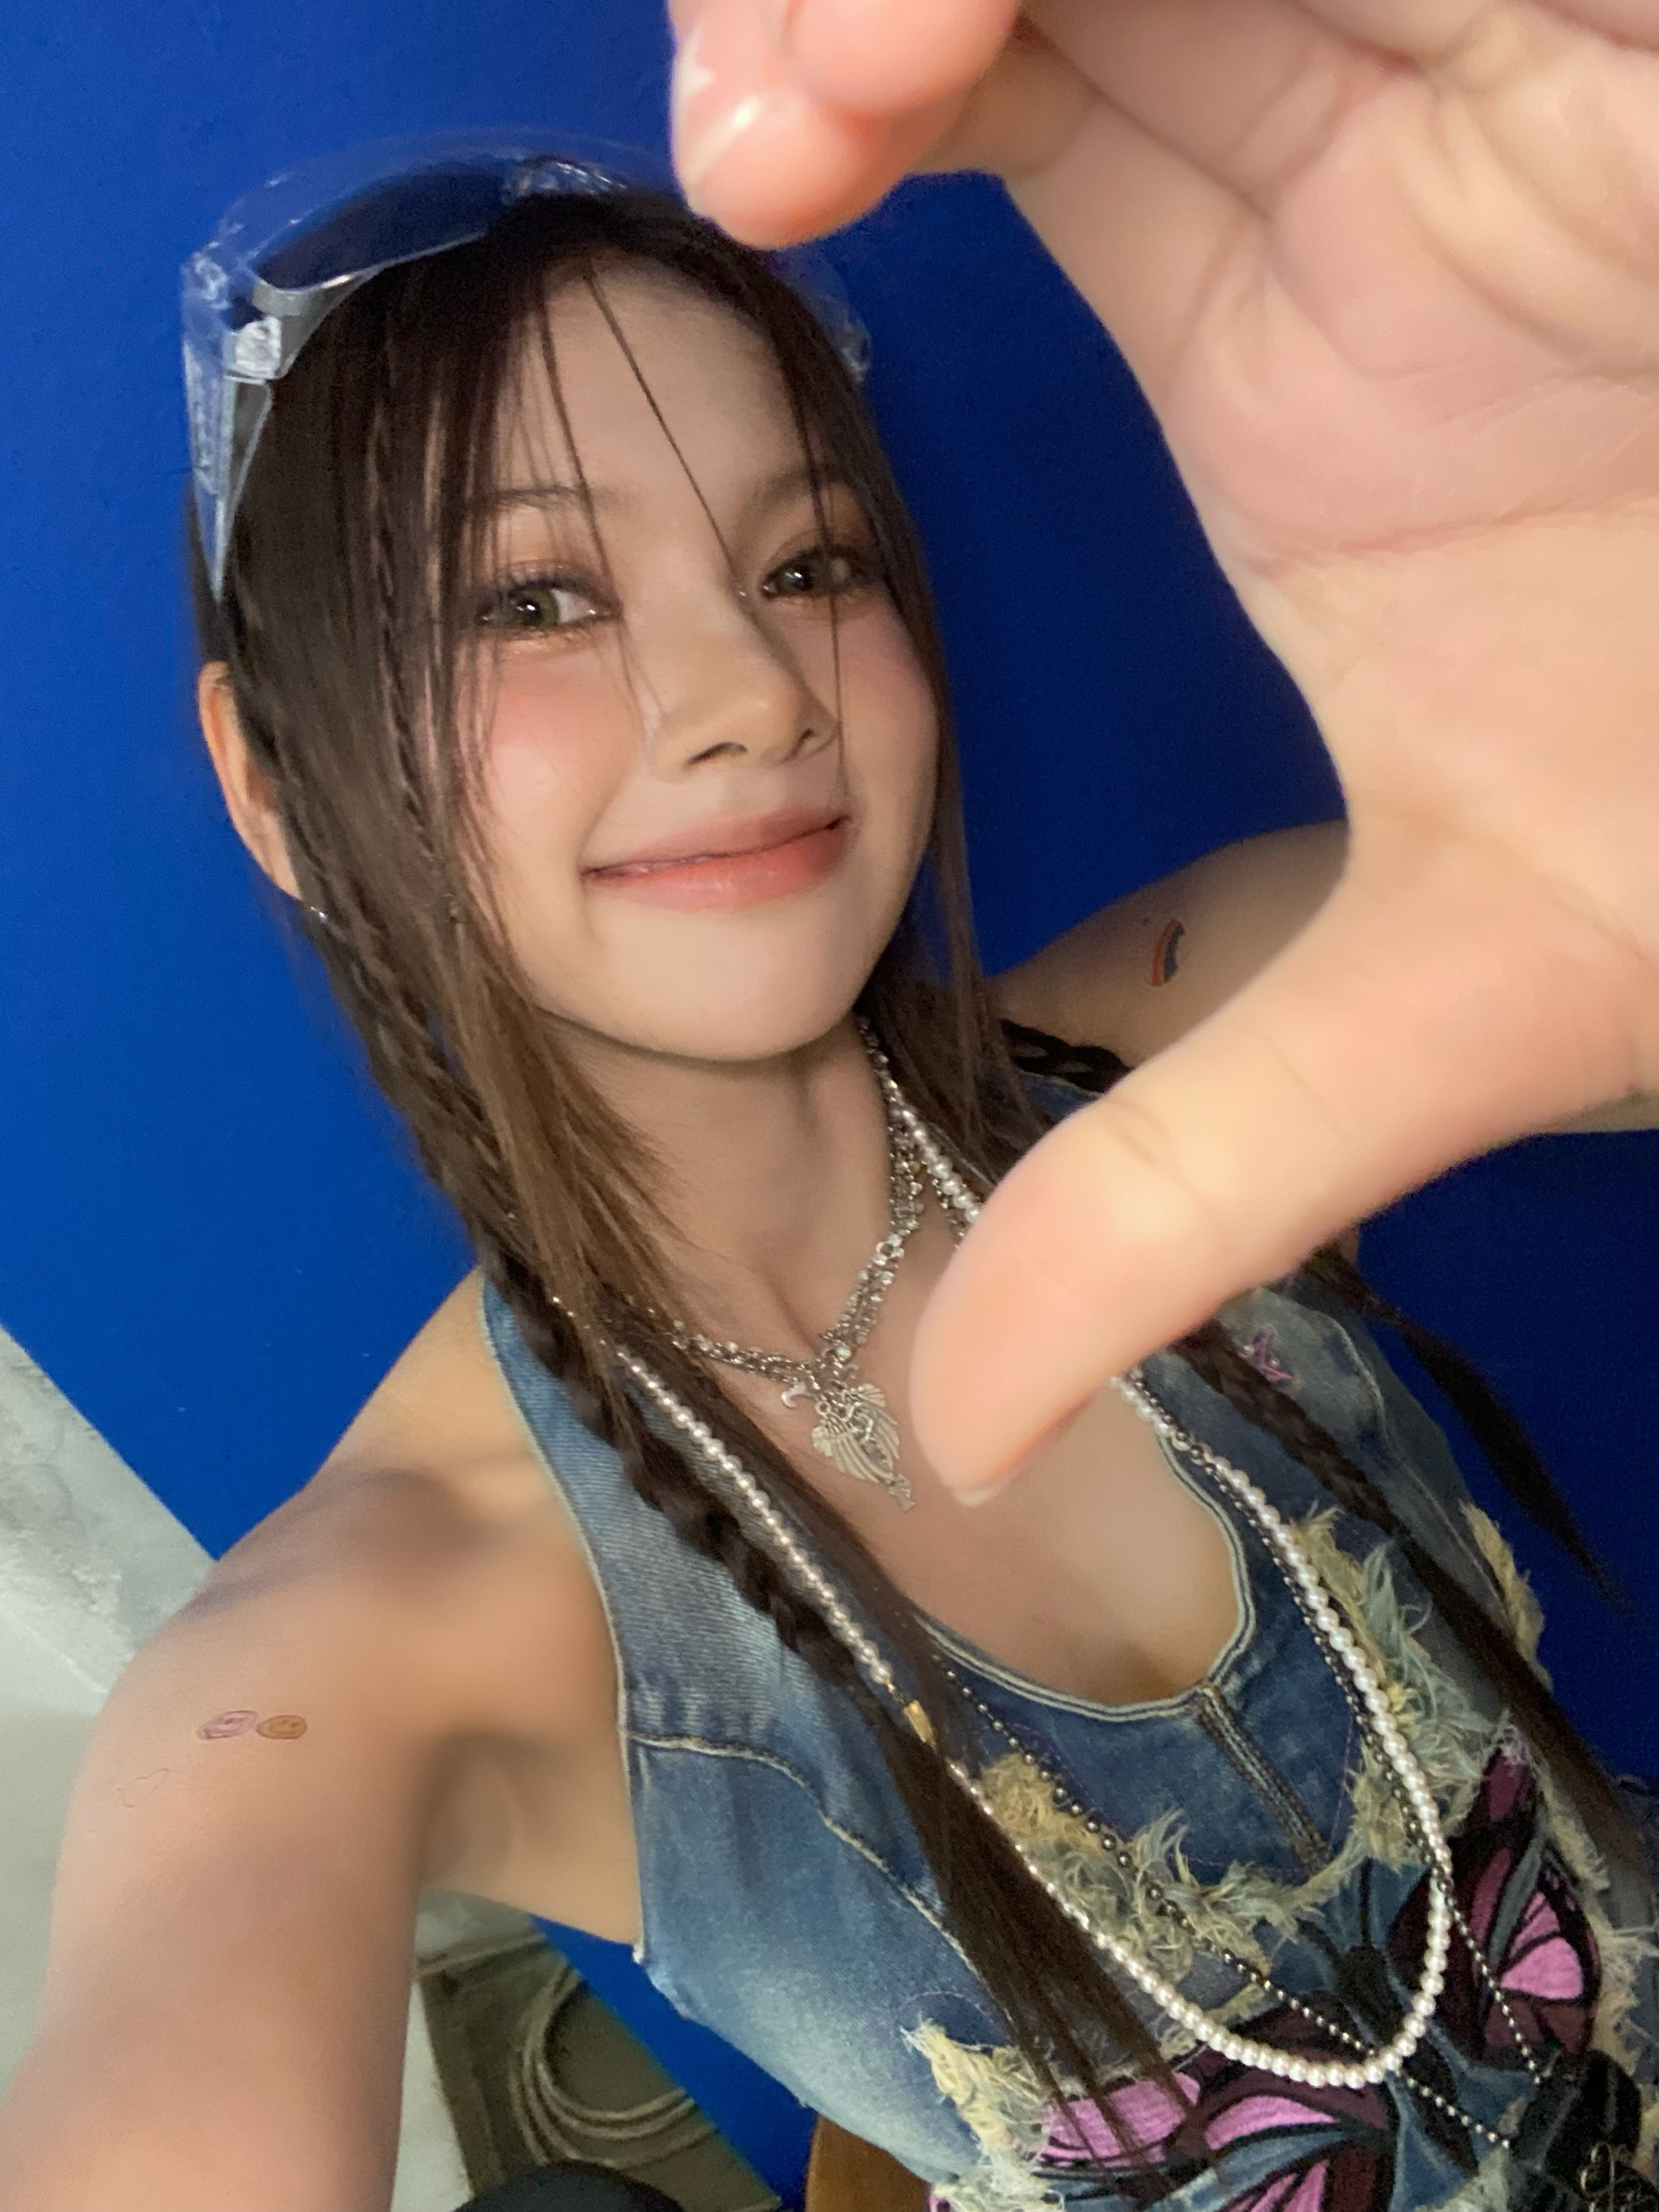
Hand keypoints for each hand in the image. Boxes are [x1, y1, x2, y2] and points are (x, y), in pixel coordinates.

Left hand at [669, 0, 1658, 1493]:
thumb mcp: (1449, 1012)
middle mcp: (1362, 151)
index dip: (834, 91)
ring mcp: (1475, 44)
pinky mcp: (1586, 6)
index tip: (759, 180)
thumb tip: (958, 1417)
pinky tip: (961, 21)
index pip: (992, 96)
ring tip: (846, 70)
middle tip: (777, 112)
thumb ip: (1183, 1184)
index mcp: (1301, 341)